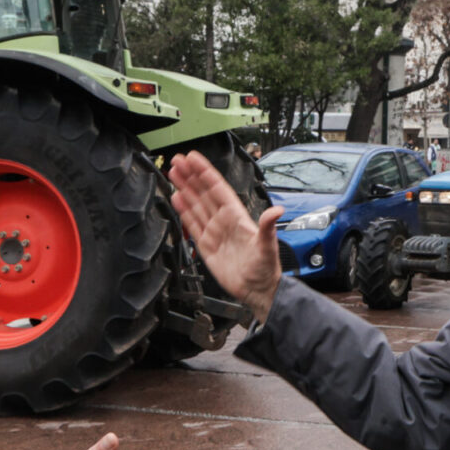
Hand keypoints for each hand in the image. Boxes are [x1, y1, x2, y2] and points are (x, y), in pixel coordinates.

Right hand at [168, 152, 283, 322]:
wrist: (257, 290)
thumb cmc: (266, 268)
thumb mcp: (268, 245)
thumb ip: (268, 227)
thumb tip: (277, 210)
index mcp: (237, 216)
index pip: (217, 188)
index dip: (205, 172)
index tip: (193, 158)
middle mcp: (224, 221)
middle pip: (203, 193)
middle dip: (191, 176)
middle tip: (177, 160)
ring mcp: (214, 232)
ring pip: (196, 205)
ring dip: (185, 189)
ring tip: (173, 174)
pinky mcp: (206, 246)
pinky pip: (192, 225)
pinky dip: (184, 211)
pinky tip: (176, 199)